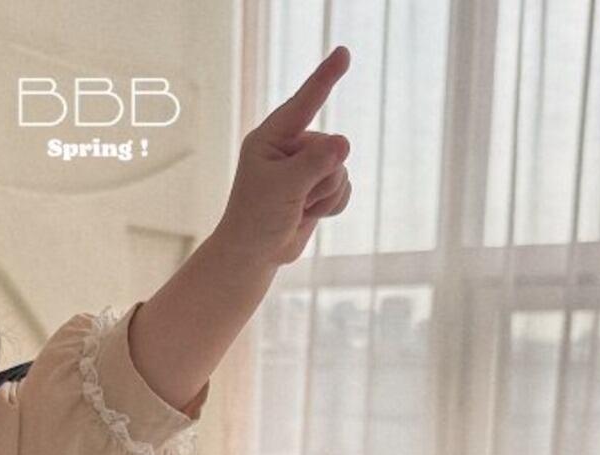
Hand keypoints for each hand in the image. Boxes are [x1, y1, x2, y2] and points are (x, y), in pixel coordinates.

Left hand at [214, 45, 353, 266]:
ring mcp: (305, 167)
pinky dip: (333, 204)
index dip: (325, 78)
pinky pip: (344, 187)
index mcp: (271, 138)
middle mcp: (290, 147)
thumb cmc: (257, 219)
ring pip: (341, 169)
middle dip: (321, 178)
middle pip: (331, 148)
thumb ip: (315, 163)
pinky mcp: (316, 186)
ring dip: (325, 195)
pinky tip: (311, 214)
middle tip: (294, 200)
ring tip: (299, 208)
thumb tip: (344, 142)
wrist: (254, 255)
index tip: (343, 54)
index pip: (304, 103)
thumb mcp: (284, 188)